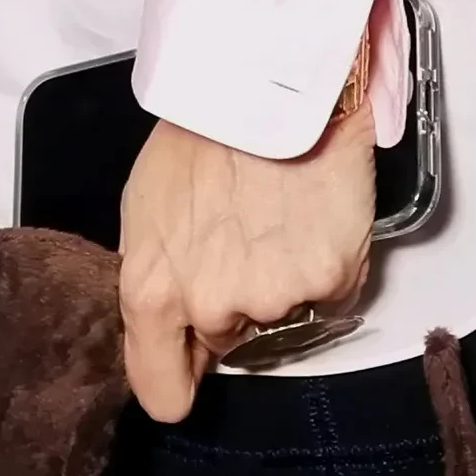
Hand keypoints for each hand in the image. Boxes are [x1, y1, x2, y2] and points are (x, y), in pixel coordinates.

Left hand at [116, 105, 376, 424]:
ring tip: (275, 214)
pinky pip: (329, 296)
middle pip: (230, 342)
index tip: (190, 359)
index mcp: (152, 293)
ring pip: (282, 315)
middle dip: (235, 302)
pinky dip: (325, 265)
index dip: (178, 376)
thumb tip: (172, 325)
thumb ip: (156, 278)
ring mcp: (273, 298)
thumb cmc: (199, 135)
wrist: (265, 83)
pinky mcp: (330, 279)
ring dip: (282, 278)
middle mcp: (211, 307)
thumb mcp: (145, 208)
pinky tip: (310, 218)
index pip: (162, 392)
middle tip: (241, 237)